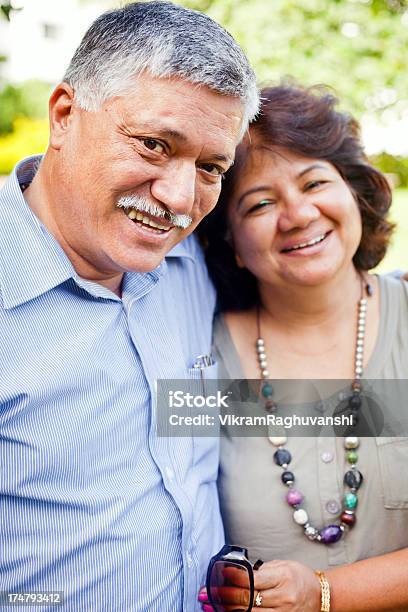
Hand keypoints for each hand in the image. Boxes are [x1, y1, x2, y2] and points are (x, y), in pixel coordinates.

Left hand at [198, 560, 320, 610]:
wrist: (321, 596)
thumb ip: (261, 570)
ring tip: (210, 604)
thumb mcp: (283, 565)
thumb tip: (236, 571)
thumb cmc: (299, 577)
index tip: (218, 571)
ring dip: (227, 610)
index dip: (233, 575)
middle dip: (223, 595)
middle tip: (205, 591)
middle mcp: (283, 598)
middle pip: (247, 598)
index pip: (253, 578)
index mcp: (283, 577)